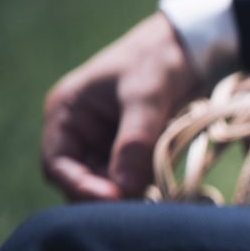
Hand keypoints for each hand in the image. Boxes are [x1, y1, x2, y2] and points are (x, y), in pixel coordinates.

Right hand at [42, 12, 200, 200]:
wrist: (192, 44)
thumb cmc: (159, 59)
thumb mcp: (146, 96)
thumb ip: (134, 141)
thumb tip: (124, 189)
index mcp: (67, 114)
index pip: (58, 164)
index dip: (80, 186)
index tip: (112, 199)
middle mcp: (81, 133)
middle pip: (83, 181)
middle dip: (108, 196)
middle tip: (141, 205)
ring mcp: (108, 143)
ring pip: (111, 184)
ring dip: (130, 195)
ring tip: (157, 200)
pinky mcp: (134, 151)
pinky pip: (135, 178)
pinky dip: (147, 188)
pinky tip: (166, 194)